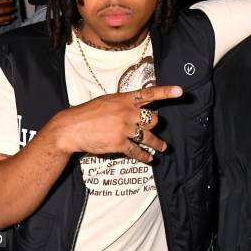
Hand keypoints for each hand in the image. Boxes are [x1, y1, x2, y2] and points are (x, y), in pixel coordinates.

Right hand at [53, 85, 182, 162]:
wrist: (71, 128)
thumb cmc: (88, 113)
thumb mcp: (107, 101)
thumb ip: (124, 103)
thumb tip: (138, 106)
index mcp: (125, 99)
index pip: (149, 93)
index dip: (166, 92)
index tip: (180, 91)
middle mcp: (127, 112)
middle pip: (153, 118)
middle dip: (154, 124)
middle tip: (153, 128)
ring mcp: (124, 128)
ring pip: (149, 136)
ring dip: (157, 143)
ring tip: (163, 148)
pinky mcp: (119, 144)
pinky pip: (138, 151)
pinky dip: (145, 156)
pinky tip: (149, 159)